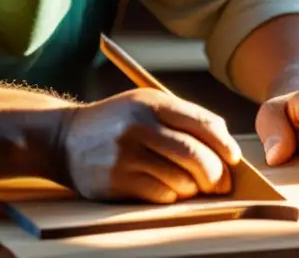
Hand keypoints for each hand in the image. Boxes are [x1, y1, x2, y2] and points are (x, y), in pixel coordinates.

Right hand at [58, 89, 241, 203]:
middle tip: (222, 184)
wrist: (64, 138)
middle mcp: (138, 125)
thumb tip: (227, 147)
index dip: (225, 146)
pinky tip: (167, 189)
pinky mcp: (116, 180)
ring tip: (191, 186)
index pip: (202, 124)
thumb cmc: (117, 122)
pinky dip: (172, 196)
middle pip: (195, 155)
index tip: (234, 160)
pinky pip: (161, 195)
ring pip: (181, 179)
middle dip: (216, 174)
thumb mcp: (144, 104)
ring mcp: (125, 154)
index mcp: (151, 102)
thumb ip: (183, 117)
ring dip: (193, 188)